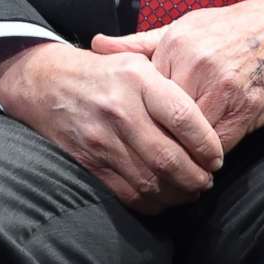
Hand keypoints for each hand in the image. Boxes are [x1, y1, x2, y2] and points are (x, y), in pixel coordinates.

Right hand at [0, 40, 222, 214]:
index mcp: (137, 79)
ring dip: (179, 194)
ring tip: (190, 190)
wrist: (46, 84)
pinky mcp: (89, 163)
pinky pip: (129, 195)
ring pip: (151, 182)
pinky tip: (163, 195)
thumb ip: (172, 85)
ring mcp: (102, 140)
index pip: (183, 117)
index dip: (207, 144)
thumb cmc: (105, 73)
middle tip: (207, 179)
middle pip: (169, 158)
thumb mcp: (137, 61)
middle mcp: (119, 110)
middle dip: (197, 177)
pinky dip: (153, 202)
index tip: (216, 156)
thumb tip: (211, 119)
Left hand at [91, 0, 263, 157]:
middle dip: (157, 137)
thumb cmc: (232, 28)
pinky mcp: (245, 108)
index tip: (134, 129)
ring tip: (175, 164)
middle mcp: (194, 66)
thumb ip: (140, 44)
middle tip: (149, 156)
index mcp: (174, 46)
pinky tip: (204, 157)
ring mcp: (221, 88)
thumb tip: (95, 44)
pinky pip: (218, 143)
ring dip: (183, 151)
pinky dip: (210, 153)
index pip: (143, 93)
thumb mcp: (184, 27)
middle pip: (162, 117)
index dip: (139, 115)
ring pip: (188, 134)